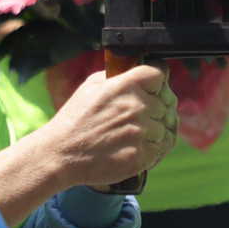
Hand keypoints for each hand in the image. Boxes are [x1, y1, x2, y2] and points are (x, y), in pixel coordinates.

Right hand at [49, 62, 176, 189]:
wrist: (61, 155)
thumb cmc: (75, 119)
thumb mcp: (91, 86)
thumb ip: (119, 77)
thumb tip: (137, 71)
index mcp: (125, 85)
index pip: (160, 74)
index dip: (157, 81)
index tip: (154, 88)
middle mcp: (137, 106)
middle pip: (167, 101)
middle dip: (157, 107)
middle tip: (143, 115)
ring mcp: (141, 132)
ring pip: (167, 126)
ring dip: (157, 128)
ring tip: (140, 132)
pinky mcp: (142, 155)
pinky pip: (163, 147)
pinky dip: (156, 146)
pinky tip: (142, 145)